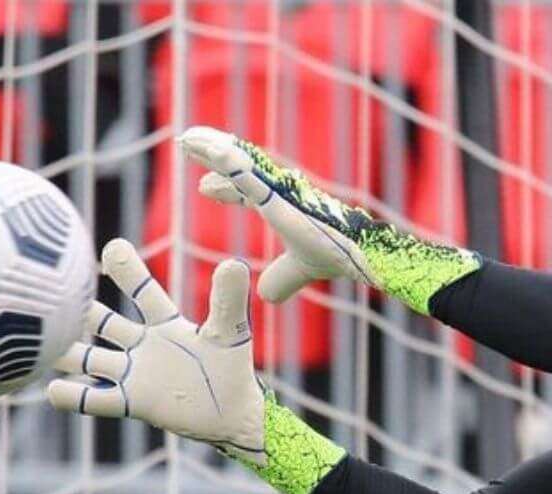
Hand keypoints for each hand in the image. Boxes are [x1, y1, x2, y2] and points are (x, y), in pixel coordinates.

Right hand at [45, 238, 268, 465]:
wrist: (234, 416)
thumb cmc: (233, 371)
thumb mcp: (230, 333)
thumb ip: (228, 301)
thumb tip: (234, 264)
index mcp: (165, 324)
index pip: (142, 292)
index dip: (127, 272)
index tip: (112, 248)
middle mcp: (143, 345)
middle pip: (103, 321)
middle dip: (80, 308)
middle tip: (52, 289)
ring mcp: (134, 374)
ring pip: (89, 358)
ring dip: (64, 350)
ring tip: (39, 339)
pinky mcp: (132, 403)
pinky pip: (95, 399)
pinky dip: (74, 397)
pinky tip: (52, 389)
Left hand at [178, 125, 479, 315]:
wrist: (364, 258)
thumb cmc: (341, 256)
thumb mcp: (303, 269)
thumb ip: (283, 278)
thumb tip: (266, 297)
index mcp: (285, 204)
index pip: (249, 190)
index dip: (226, 187)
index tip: (205, 187)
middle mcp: (282, 190)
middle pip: (241, 167)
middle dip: (215, 156)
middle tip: (188, 143)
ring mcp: (281, 189)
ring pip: (240, 162)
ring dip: (213, 147)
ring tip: (188, 138)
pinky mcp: (281, 195)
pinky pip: (246, 172)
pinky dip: (224, 159)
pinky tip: (205, 147)